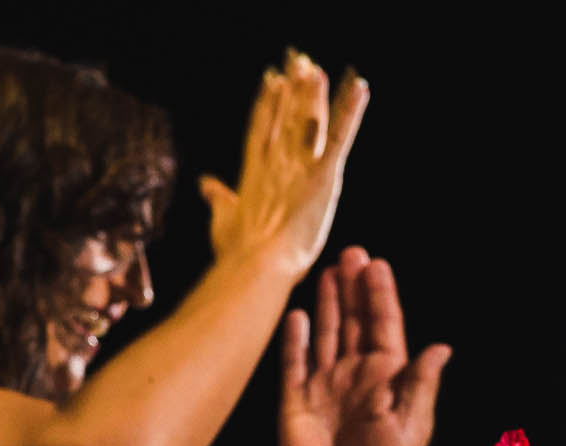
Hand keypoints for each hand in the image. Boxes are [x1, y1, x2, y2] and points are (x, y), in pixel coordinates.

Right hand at [200, 53, 366, 275]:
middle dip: (294, 91)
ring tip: (318, 70)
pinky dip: (351, 112)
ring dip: (315, 94)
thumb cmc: (238, 252)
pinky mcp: (324, 175)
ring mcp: (300, 166)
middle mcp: (277, 162)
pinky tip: (359, 88)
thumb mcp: (223, 220)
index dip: (267, 104)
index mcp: (255, 173)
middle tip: (300, 61)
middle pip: (287, 118)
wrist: (257, 264)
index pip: (263, 129)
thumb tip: (205, 183)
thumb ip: (217, 198)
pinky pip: (340, 137)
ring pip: (310, 122)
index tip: (272, 80)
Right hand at [280, 246, 450, 445]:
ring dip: (328, 305)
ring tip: (327, 271)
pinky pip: (294, 364)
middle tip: (351, 253)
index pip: (384, 328)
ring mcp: (325, 387)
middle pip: (354, 323)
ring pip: (326, 335)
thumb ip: (420, 385)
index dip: (380, 297)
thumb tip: (441, 347)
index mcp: (387, 379)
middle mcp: (355, 376)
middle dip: (353, 288)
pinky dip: (295, 341)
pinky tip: (298, 316)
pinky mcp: (296, 403)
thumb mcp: (412, 426)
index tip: (376, 265)